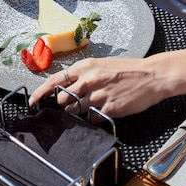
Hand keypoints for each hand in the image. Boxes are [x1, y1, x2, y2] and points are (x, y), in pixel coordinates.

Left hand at [29, 56, 164, 117]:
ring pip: (75, 112)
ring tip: (89, 109)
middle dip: (63, 105)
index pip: (54, 80)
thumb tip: (66, 88)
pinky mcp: (109, 109)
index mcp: (85, 66)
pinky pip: (91, 120)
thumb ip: (83, 75)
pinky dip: (93, 120)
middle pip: (62, 99)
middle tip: (70, 106)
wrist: (152, 76)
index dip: (40, 93)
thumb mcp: (102, 65)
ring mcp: (98, 95)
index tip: (32, 102)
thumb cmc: (127, 70)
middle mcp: (89, 80)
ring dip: (77, 114)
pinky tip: (101, 113)